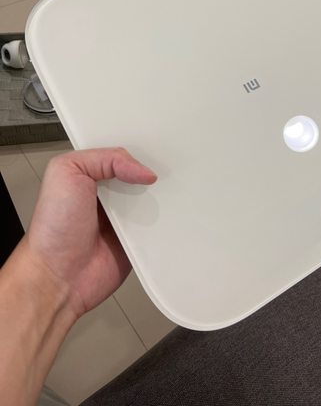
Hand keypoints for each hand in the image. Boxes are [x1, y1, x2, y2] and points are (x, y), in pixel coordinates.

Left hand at [25, 148, 156, 317]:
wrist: (59, 276)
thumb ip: (103, 158)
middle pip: (141, 175)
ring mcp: (125, 217)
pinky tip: (164, 215)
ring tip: (162, 193)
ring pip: (154, 199)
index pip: (119, 153)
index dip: (135, 149)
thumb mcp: (66, 172)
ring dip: (159, 197)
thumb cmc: (53, 229)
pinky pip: (159, 225)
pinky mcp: (138, 239)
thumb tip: (140, 169)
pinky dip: (164, 221)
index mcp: (91, 175)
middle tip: (160, 170)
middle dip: (151, 172)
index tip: (150, 148)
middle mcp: (109, 195)